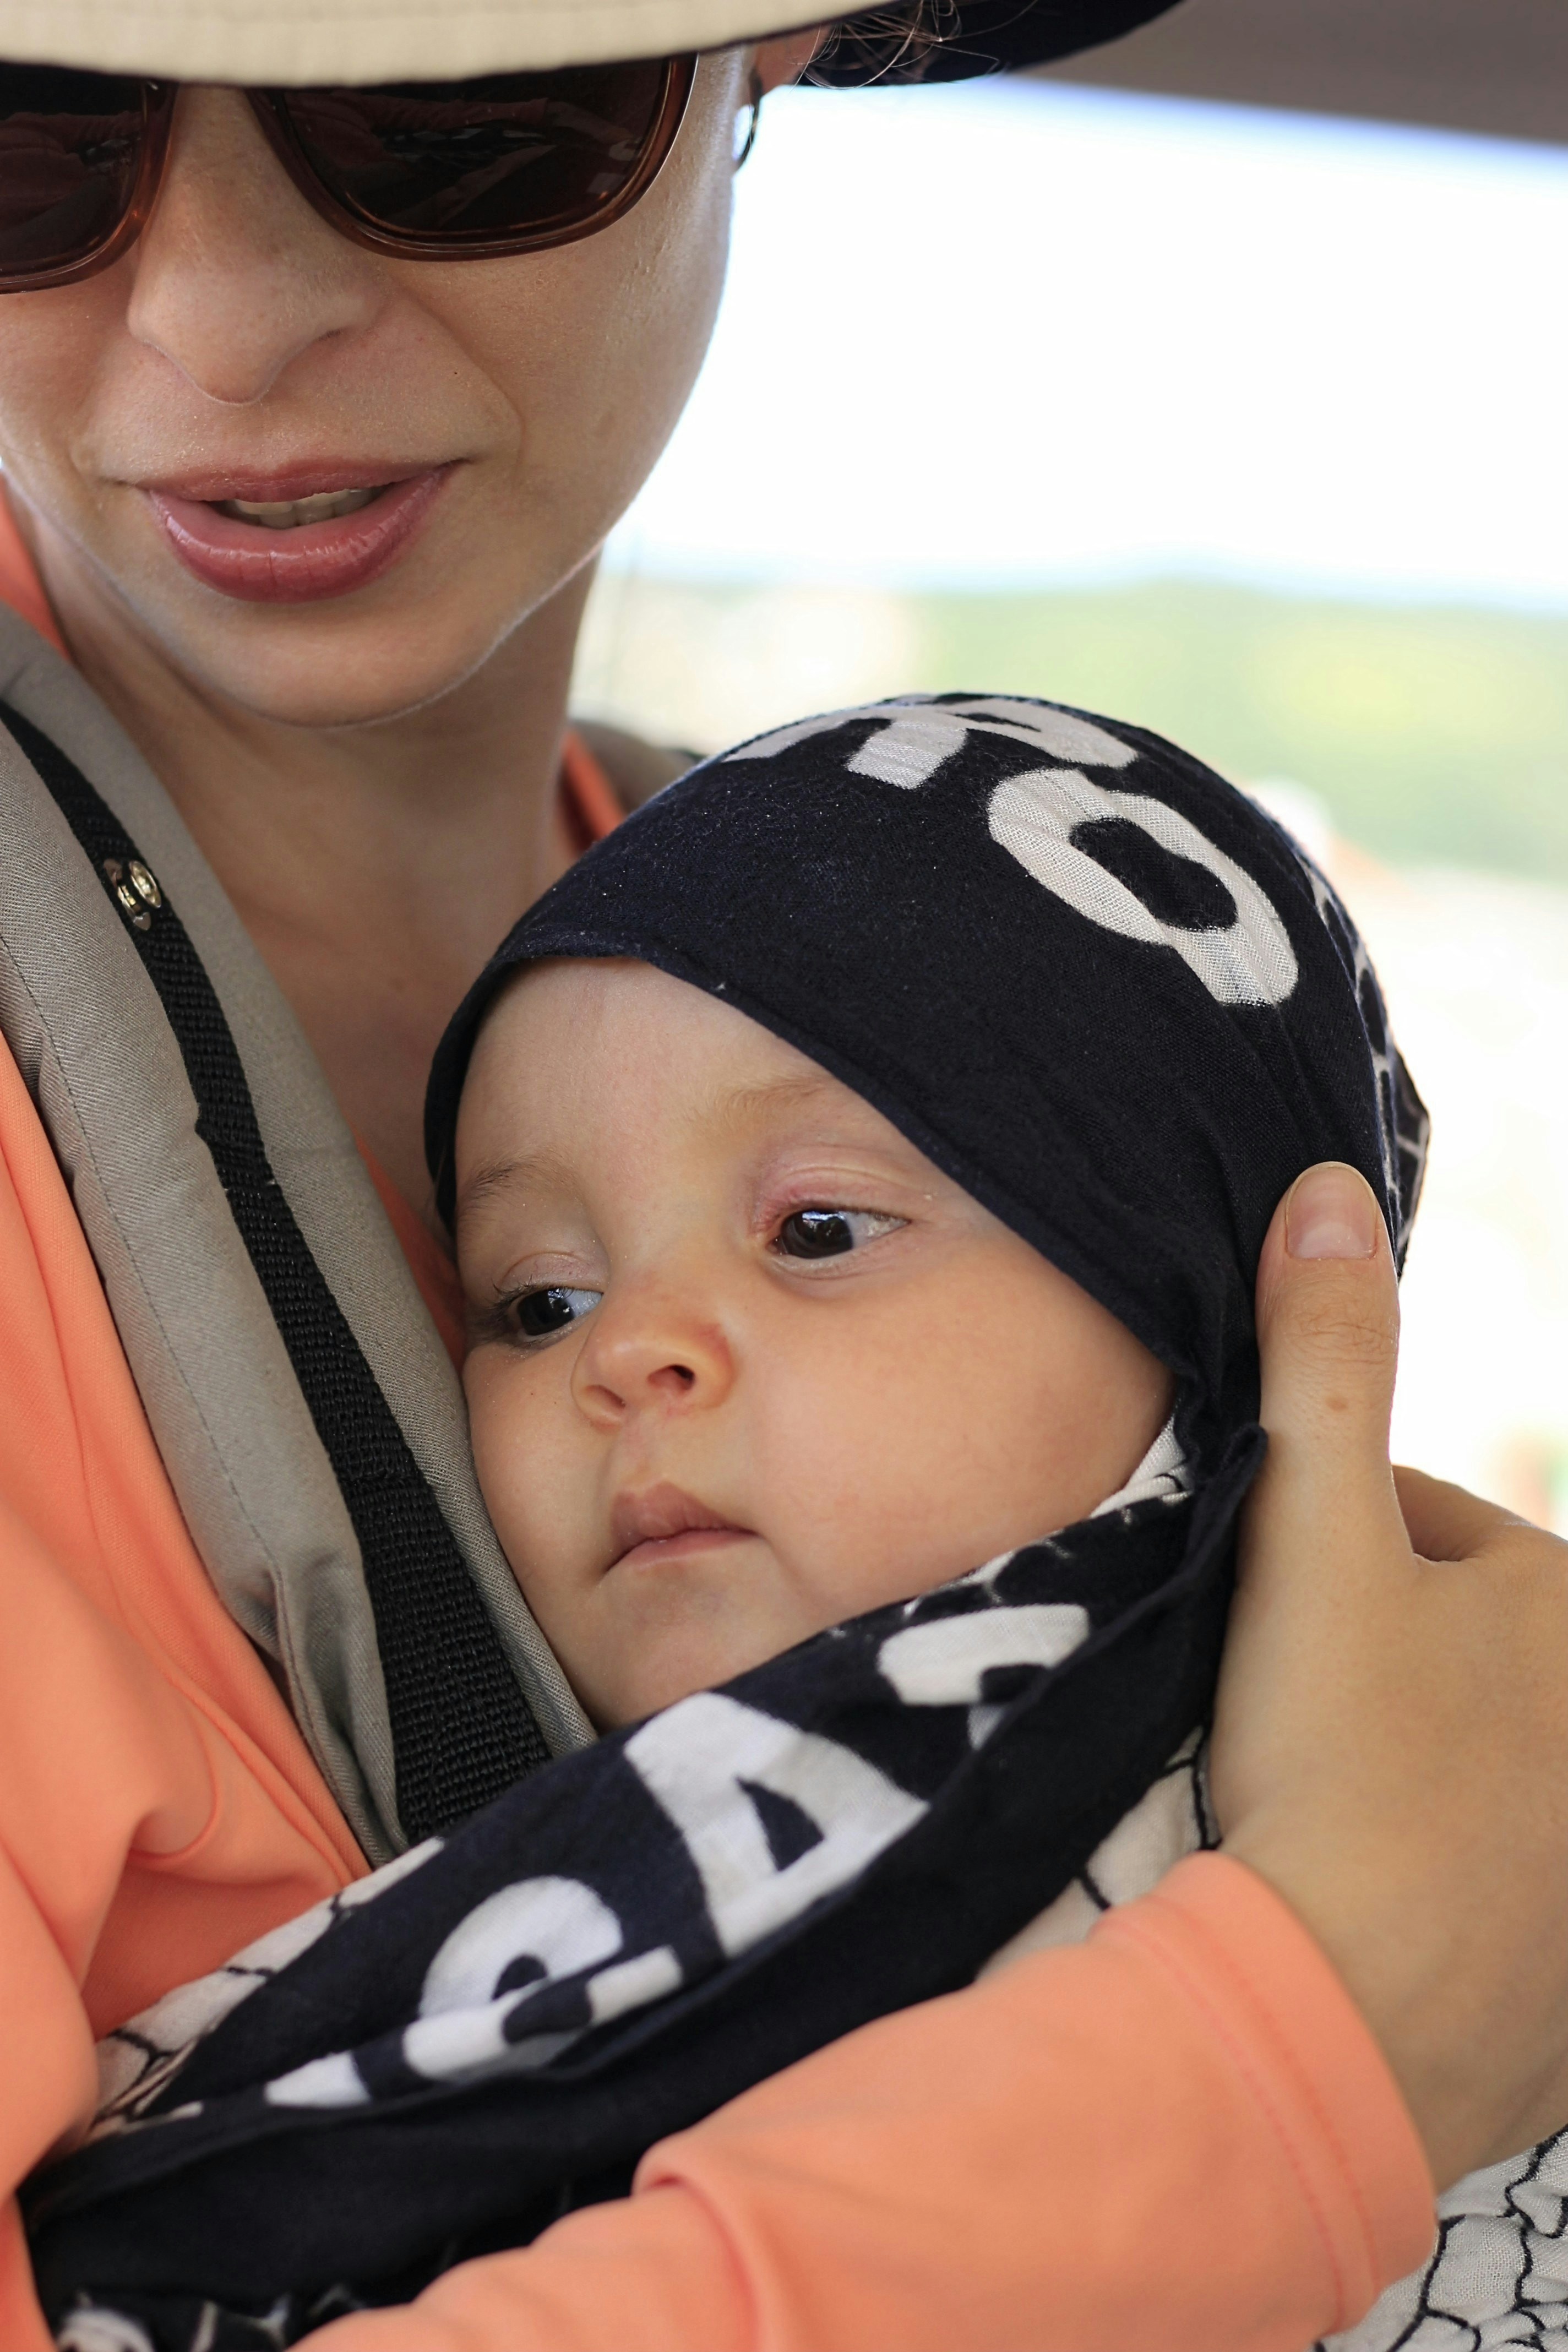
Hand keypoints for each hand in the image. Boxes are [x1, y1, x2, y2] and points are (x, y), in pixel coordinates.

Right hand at [1211, 1161, 1567, 2189]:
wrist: (1343, 2027)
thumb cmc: (1339, 1764)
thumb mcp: (1310, 1539)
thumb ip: (1323, 1363)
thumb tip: (1329, 1185)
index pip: (1429, 1532)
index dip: (1320, 1555)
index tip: (1255, 1620)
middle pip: (1452, 1645)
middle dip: (1371, 1660)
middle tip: (1274, 1717)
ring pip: (1467, 1754)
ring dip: (1398, 1763)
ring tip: (1305, 1805)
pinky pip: (1492, 1876)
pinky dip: (1430, 1869)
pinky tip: (1357, 1889)